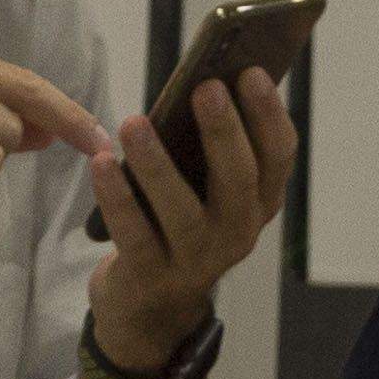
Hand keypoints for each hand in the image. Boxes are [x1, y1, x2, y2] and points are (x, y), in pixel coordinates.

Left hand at [88, 68, 300, 364]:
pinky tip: (101, 162)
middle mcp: (237, 233)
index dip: (267, 114)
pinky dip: (116, 196)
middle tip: (205, 87)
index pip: (278, 156)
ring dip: (157, 163)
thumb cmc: (178, 224)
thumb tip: (200, 80)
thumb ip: (209, 147)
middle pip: (238, 180)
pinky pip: (133, 232)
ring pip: (181, 210)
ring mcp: (197, 261)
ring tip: (134, 123)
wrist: (149, 307)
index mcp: (259, 203)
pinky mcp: (151, 277)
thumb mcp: (205, 190)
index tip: (251, 72)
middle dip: (223, 131)